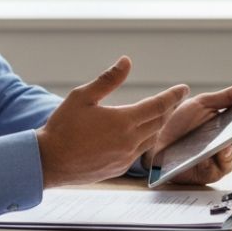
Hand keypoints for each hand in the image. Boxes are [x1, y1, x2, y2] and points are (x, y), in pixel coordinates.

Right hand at [36, 57, 188, 186]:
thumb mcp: (83, 96)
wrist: (48, 162)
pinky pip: (139, 153)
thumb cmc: (62, 127)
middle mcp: (129, 142)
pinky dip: (144, 141)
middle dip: (169, 109)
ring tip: (159, 114)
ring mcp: (125, 158)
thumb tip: (127, 61)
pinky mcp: (118, 169)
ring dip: (158, 125)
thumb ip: (108, 79)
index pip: (159, 105)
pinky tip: (139, 135)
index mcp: (124, 121)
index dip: (173, 96)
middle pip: (159, 122)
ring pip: (151, 139)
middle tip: (174, 99)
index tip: (183, 88)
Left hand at [147, 80, 231, 185]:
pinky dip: (217, 160)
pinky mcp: (205, 174)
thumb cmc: (179, 122)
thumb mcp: (203, 104)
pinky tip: (215, 151)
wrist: (154, 139)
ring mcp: (216, 162)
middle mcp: (226, 147)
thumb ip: (228, 96)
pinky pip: (216, 169)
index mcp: (227, 129)